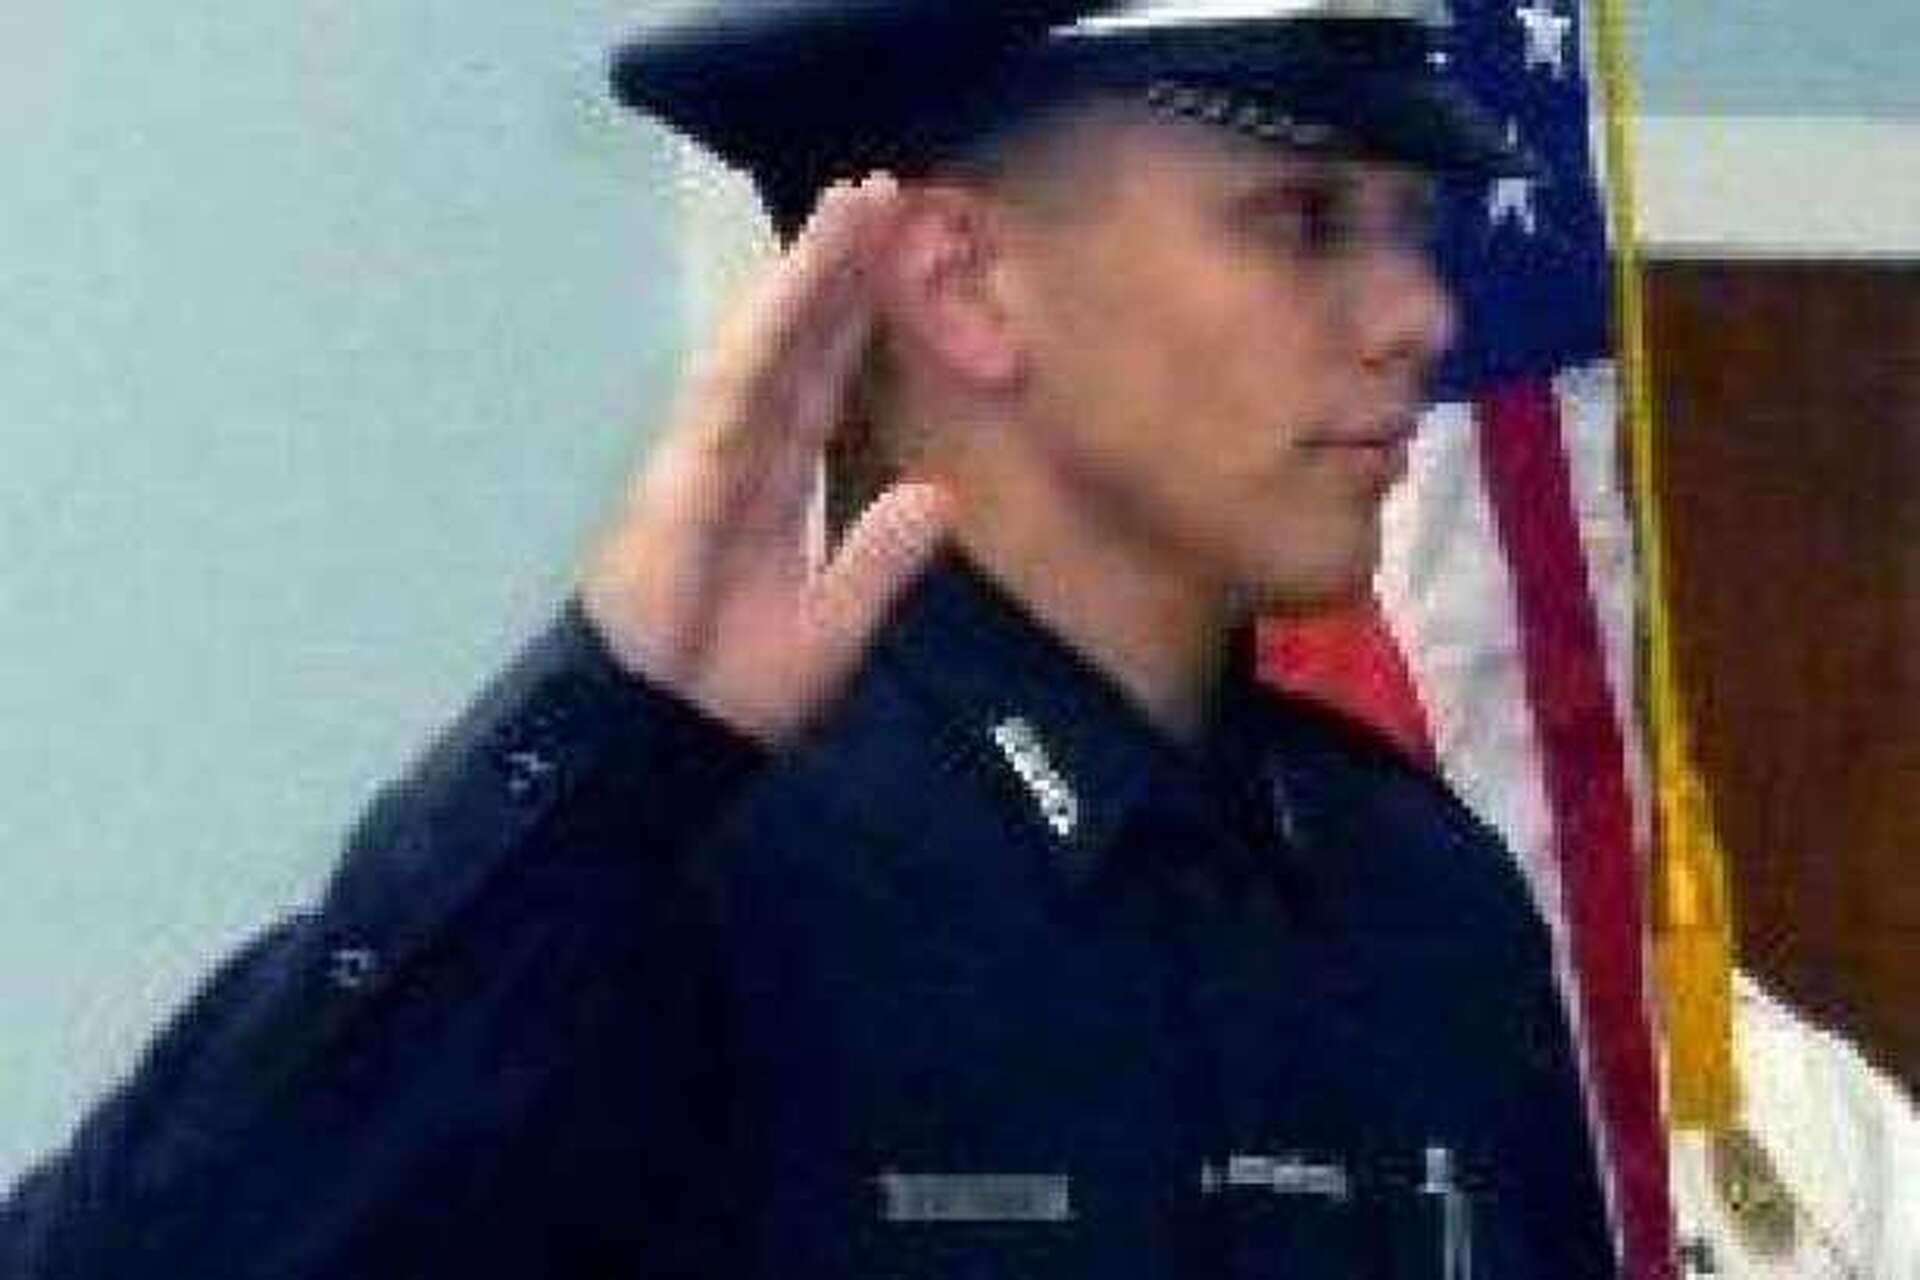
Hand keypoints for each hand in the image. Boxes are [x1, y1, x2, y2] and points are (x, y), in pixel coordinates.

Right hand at [580, 173, 949, 744]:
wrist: (667, 731)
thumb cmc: (735, 684)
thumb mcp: (835, 624)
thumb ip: (880, 560)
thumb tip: (937, 497)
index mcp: (777, 480)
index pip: (822, 378)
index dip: (854, 316)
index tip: (893, 254)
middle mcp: (741, 451)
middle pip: (795, 341)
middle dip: (834, 268)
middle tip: (879, 190)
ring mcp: (705, 456)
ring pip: (761, 346)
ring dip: (804, 276)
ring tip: (849, 208)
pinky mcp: (680, 478)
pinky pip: (726, 397)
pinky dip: (759, 340)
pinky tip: (793, 290)